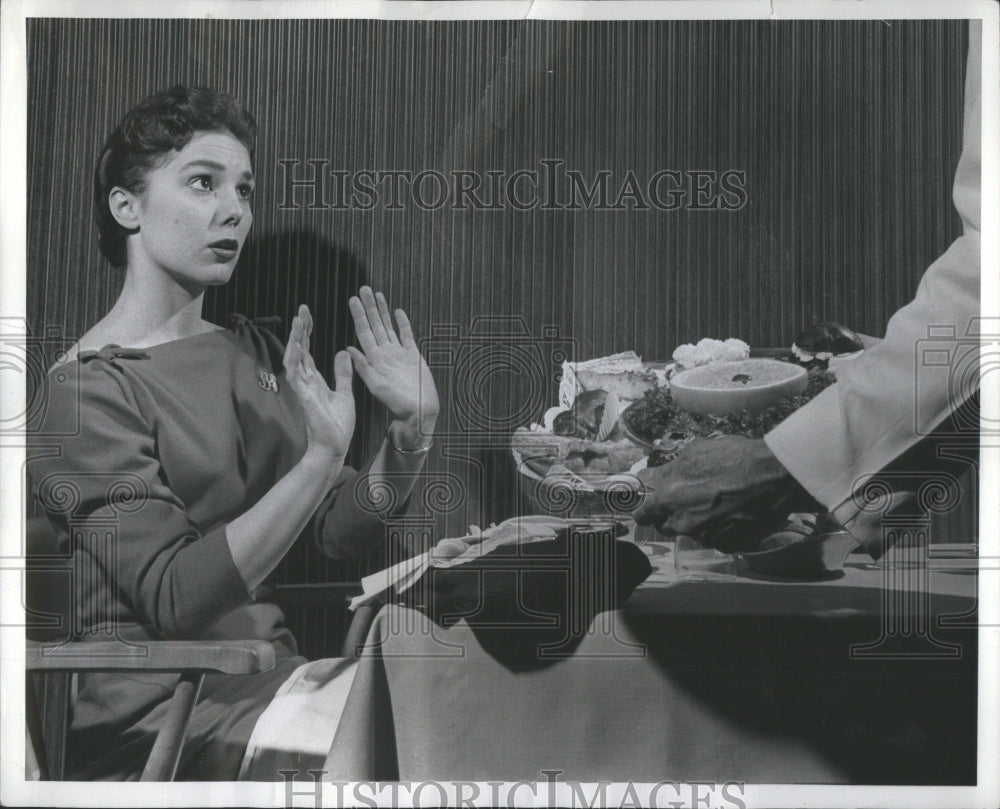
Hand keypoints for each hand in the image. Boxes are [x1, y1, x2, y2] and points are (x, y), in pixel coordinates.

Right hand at [284, 305, 355, 461]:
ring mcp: (302, 387)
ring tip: (299, 319)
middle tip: (302, 309)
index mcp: (315, 380)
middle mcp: (306, 381)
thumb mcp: (345, 393)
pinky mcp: (303, 395)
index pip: (308, 351)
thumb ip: (343, 374)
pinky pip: (296, 373)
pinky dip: (296, 357)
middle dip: (300, 329)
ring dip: (296, 338)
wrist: (334, 446)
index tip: (307, 315)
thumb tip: (344, 352)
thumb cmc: (337, 425)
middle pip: (299, 349)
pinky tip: (298, 344)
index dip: (307, 333)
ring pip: (295, 357)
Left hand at [347, 286, 439, 447]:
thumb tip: (348, 349)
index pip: (364, 332)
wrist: (419, 412)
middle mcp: (385, 354)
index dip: (359, 316)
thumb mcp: (376, 386)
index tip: (353, 300)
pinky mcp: (413, 356)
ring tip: (378, 294)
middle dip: (369, 307)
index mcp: (375, 359)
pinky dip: (402, 323)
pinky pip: (406, 336)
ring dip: (383, 311)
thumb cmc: (397, 403)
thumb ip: (363, 367)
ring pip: (389, 327)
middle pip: (375, 325)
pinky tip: (397, 312)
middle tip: (364, 289)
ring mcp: (399, 354)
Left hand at [632, 435, 816, 551]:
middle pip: (666, 525)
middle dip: (671, 515)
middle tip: (685, 500)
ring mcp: (706, 536)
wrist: (774, 475)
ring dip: (697, 522)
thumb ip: (668, 471)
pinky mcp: (728, 544)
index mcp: (669, 498)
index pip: (643, 513)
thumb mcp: (694, 454)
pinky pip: (716, 539)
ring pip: (692, 532)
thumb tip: (650, 477)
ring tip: (716, 504)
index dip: (645, 509)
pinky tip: (732, 514)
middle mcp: (683, 522)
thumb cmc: (734, 457)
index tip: (648, 507)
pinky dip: (720, 530)